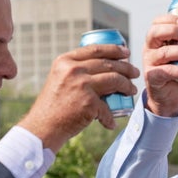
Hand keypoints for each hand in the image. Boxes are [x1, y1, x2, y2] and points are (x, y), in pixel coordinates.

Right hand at [19, 43, 139, 150]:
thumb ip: (76, 71)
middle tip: (135, 72)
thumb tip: (104, 67)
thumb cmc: (52, 106)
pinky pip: (107, 108)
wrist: (42, 128)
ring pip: (114, 79)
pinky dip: (110, 117)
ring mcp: (81, 85)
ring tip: (132, 90)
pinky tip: (111, 122)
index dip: (114, 49)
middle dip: (126, 67)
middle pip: (108, 64)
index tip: (125, 52)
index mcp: (65, 61)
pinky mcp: (88, 102)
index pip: (95, 49)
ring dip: (127, 85)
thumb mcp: (60, 79)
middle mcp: (73, 69)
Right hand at [143, 14, 177, 116]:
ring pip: (163, 53)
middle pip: (154, 33)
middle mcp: (150, 49)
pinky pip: (167, 71)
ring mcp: (149, 63)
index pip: (157, 23)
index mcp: (157, 40)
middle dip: (172, 31)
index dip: (169, 19)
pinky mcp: (152, 77)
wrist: (170, 96)